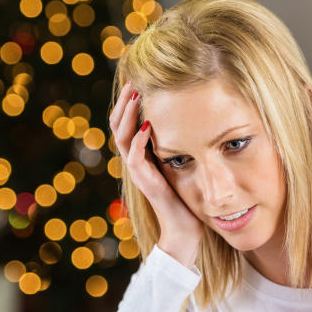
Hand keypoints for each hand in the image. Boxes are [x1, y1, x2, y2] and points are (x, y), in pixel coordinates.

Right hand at [109, 81, 201, 267]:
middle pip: (118, 126)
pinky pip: (135, 158)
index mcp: (143, 155)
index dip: (129, 103)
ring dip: (127, 115)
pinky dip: (138, 140)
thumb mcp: (183, 163)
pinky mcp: (146, 184)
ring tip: (135, 95)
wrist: (186, 230)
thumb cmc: (188, 198)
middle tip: (132, 81)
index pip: (128, 123)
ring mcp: (139, 173)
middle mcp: (136, 162)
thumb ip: (180, 145)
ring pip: (121, 138)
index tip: (138, 81)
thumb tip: (194, 120)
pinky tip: (146, 125)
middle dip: (124, 102)